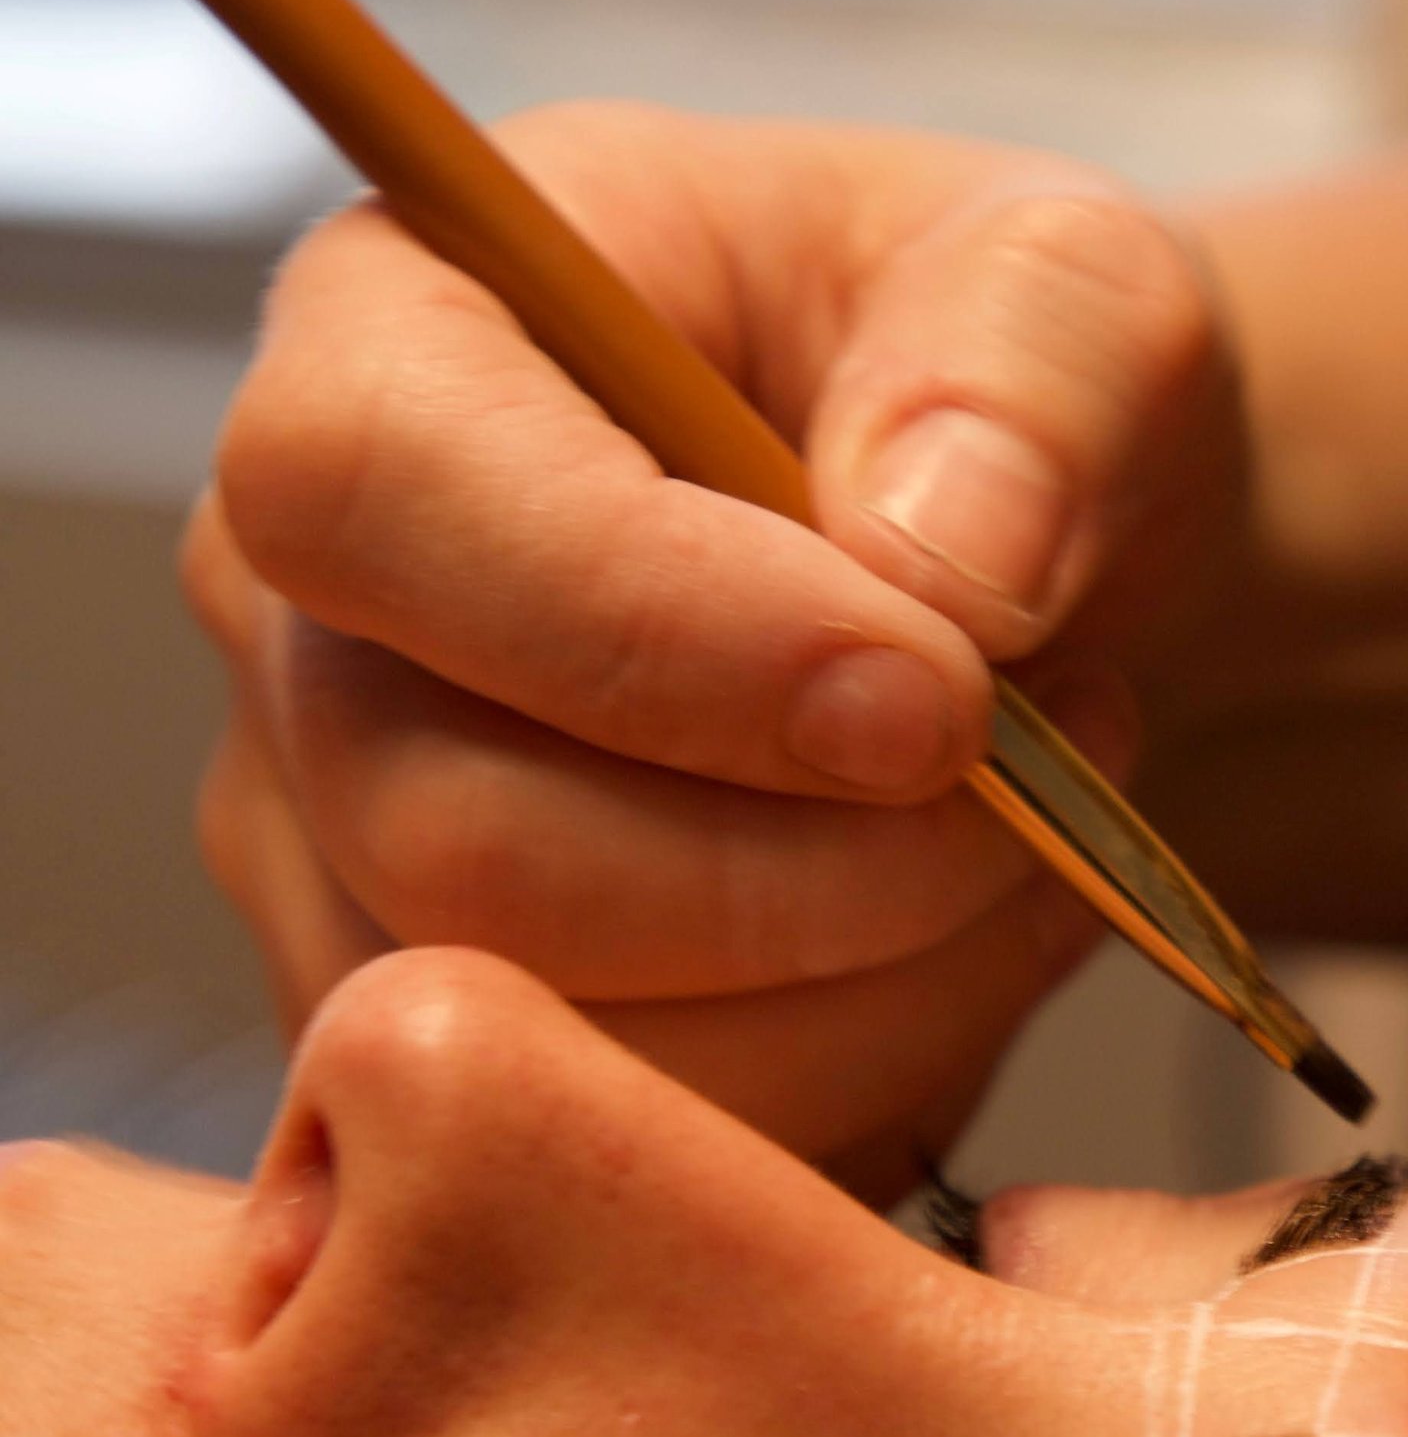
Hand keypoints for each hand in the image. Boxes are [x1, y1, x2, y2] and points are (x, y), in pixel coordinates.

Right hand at [186, 104, 1242, 1192]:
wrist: (1024, 583)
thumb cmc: (1002, 391)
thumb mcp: (1079, 285)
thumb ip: (1033, 363)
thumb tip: (940, 565)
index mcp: (389, 323)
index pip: (368, 492)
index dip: (644, 627)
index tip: (935, 700)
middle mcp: (298, 612)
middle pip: (442, 832)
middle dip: (805, 870)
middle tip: (1051, 778)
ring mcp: (335, 856)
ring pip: (543, 1039)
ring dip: (865, 992)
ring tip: (1042, 840)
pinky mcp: (446, 1037)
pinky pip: (625, 1151)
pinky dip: (861, 1085)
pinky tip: (976, 946)